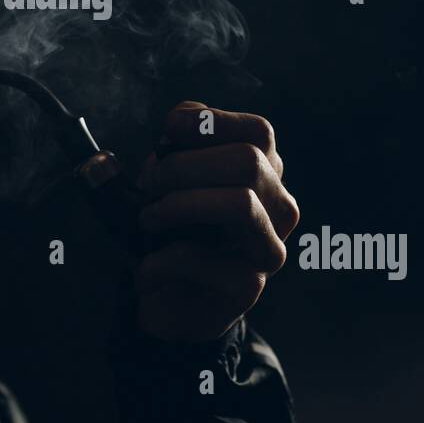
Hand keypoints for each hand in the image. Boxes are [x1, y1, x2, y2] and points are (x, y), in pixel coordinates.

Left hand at [133, 101, 298, 342]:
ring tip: (149, 218)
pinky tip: (146, 268)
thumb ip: (173, 148)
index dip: (213, 122)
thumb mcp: (168, 179)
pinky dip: (161, 259)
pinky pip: (202, 257)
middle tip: (151, 184)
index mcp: (264, 174)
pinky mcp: (248, 287)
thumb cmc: (171, 230)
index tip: (170, 127)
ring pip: (241, 204)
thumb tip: (171, 131)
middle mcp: (278, 208)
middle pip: (249, 160)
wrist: (167, 300)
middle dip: (186, 165)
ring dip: (180, 205)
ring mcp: (269, 248)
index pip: (258, 132)